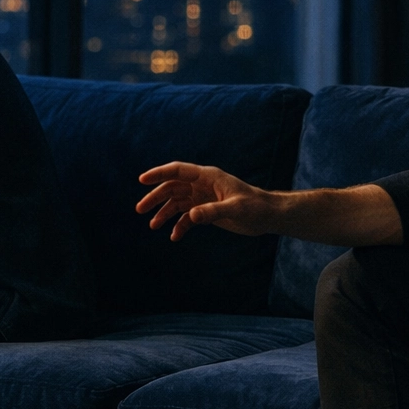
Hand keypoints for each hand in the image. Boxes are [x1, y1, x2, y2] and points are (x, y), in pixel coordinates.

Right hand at [135, 162, 274, 241]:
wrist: (267, 216)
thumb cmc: (255, 207)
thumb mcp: (235, 209)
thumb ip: (213, 211)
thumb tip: (191, 216)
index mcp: (208, 176)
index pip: (178, 171)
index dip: (159, 174)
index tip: (142, 180)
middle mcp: (202, 185)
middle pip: (172, 187)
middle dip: (155, 197)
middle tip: (140, 209)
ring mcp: (203, 198)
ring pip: (177, 202)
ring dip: (164, 213)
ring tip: (153, 226)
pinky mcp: (207, 211)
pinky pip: (187, 217)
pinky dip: (179, 226)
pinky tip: (174, 237)